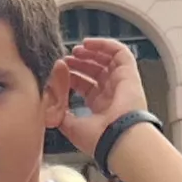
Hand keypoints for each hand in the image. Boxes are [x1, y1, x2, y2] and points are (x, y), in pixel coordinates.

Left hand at [51, 37, 148, 162]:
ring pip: (107, 59)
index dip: (72, 76)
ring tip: (76, 49)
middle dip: (80, 62)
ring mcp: (122, 83)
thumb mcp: (70, 126)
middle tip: (66, 58)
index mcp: (100, 108)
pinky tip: (89, 43)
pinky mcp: (130, 74)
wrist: (116, 138)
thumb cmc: (97, 138)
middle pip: (96, 71)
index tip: (59, 71)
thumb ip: (60, 114)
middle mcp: (113, 95)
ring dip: (91, 52)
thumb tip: (50, 105)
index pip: (85, 85)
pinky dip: (104, 44)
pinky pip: (120, 52)